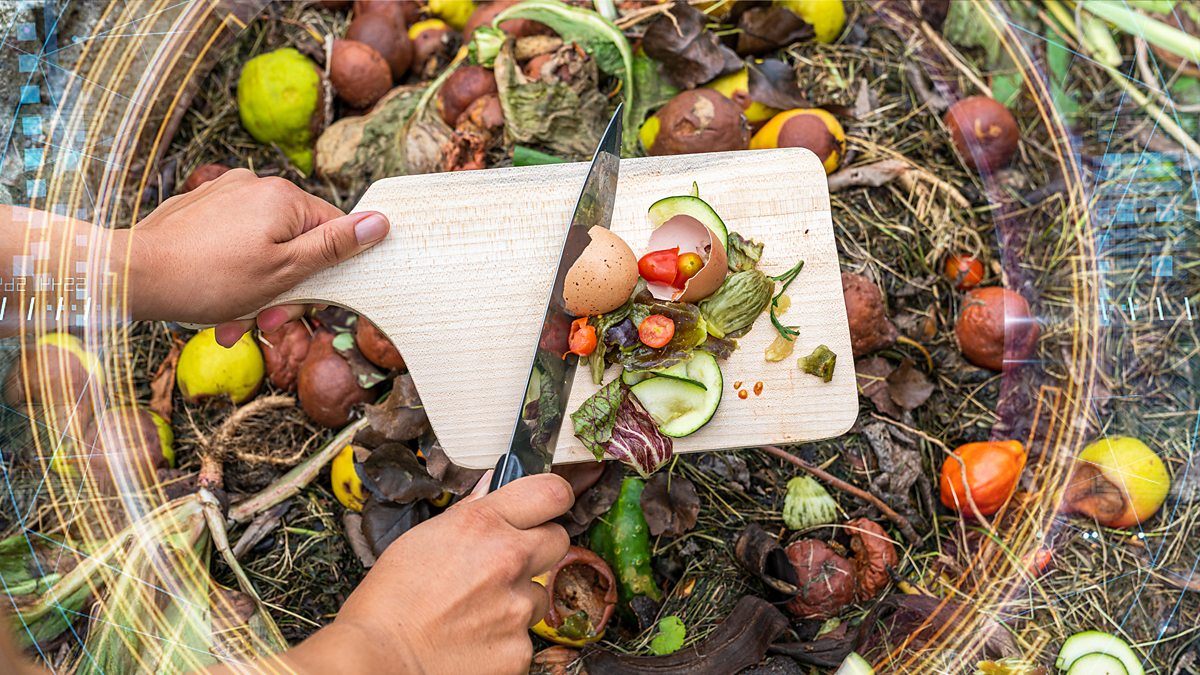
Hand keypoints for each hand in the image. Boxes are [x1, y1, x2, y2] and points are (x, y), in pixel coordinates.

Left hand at [125, 169, 389, 345]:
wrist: (131, 274)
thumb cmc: (210, 279)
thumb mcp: (285, 271)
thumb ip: (335, 247)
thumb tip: (381, 222)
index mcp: (285, 197)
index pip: (333, 231)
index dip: (326, 273)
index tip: (303, 302)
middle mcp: (257, 185)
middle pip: (297, 242)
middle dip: (284, 288)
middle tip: (261, 321)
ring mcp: (226, 194)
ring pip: (264, 247)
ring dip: (257, 288)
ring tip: (232, 319)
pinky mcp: (201, 208)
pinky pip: (234, 242)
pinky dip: (232, 272)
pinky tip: (215, 299)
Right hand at [288, 474, 573, 674]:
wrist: (381, 659)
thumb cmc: (390, 600)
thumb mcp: (424, 538)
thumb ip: (469, 515)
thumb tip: (490, 493)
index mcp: (482, 524)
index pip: (551, 492)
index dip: (553, 497)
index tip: (549, 505)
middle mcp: (508, 560)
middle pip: (558, 540)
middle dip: (538, 548)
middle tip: (506, 563)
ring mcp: (518, 607)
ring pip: (538, 594)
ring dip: (517, 599)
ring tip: (474, 611)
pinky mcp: (520, 648)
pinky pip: (524, 636)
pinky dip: (504, 638)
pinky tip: (473, 639)